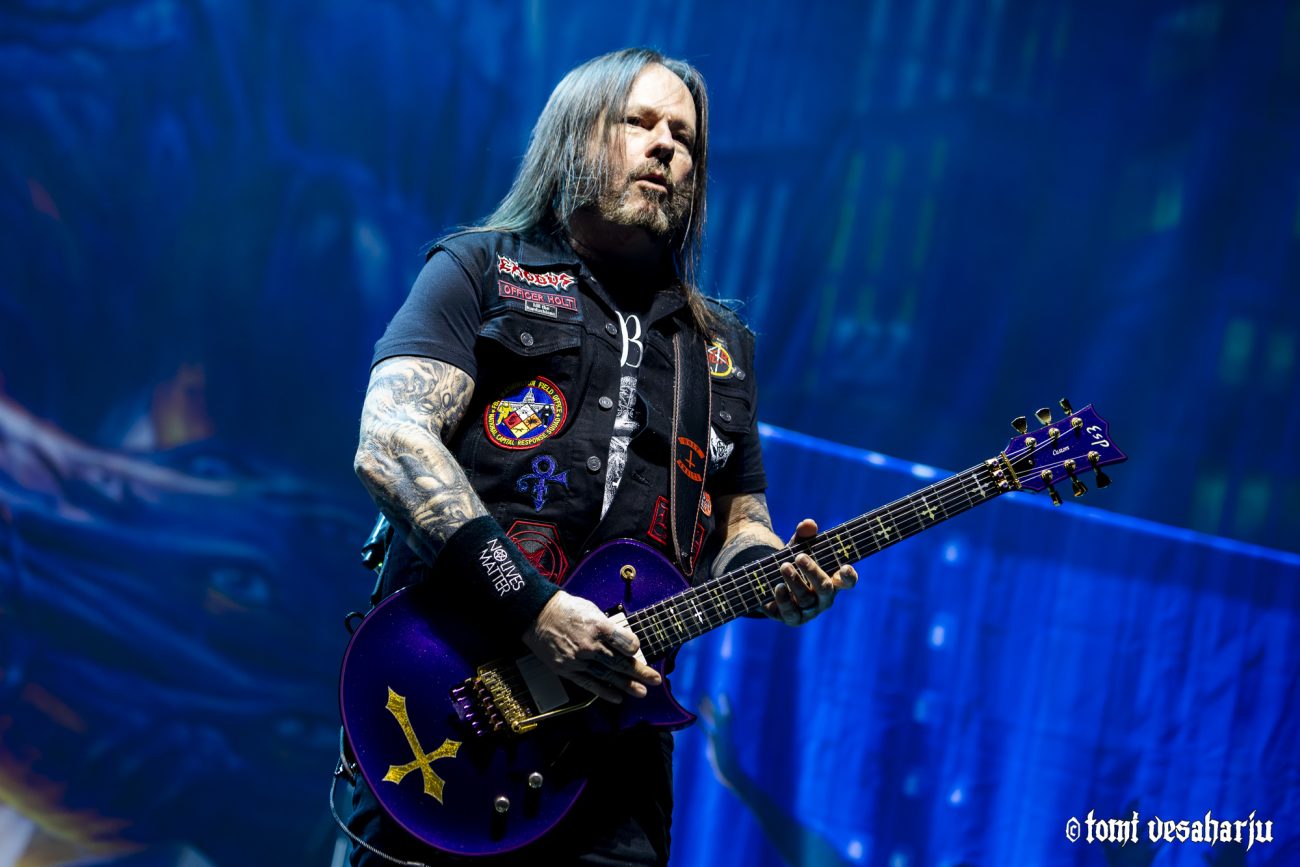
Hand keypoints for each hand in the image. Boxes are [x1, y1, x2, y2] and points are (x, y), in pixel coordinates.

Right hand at [521, 590, 661, 702]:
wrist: (538, 616)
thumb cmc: (568, 610)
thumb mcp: (592, 610)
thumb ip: (608, 627)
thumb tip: (624, 642)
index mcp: (599, 626)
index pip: (626, 642)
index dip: (634, 647)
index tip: (638, 650)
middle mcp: (590, 645)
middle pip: (620, 661)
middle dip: (640, 672)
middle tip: (655, 680)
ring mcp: (579, 659)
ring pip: (608, 675)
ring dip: (626, 685)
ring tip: (642, 692)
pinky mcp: (568, 670)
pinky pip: (589, 683)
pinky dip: (604, 691)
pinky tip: (617, 697)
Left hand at [764, 518, 856, 625]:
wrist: (771, 582)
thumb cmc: (793, 564)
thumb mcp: (797, 547)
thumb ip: (804, 536)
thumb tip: (808, 524)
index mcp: (832, 580)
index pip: (847, 581)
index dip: (848, 577)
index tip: (844, 567)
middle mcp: (823, 598)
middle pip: (824, 589)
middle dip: (813, 572)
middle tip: (799, 556)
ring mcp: (809, 611)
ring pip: (806, 600)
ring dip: (795, 582)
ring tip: (784, 566)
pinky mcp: (792, 618)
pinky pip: (790, 613)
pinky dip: (784, 600)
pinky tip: (778, 587)